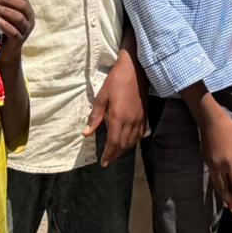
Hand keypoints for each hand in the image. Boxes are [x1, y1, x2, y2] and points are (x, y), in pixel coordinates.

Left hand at [0, 0, 34, 68]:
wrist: (6, 52)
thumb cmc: (4, 30)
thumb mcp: (5, 16)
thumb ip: (2, 6)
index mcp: (27, 11)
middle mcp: (30, 20)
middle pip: (23, 6)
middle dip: (9, 0)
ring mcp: (26, 31)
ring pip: (20, 18)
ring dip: (7, 11)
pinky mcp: (19, 41)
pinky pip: (14, 32)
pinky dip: (5, 25)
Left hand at [85, 50, 145, 164]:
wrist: (136, 69)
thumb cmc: (116, 81)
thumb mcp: (102, 97)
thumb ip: (95, 117)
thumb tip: (86, 134)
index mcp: (118, 117)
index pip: (113, 143)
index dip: (108, 155)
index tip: (103, 163)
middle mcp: (130, 121)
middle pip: (124, 145)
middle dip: (116, 155)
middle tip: (108, 161)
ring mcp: (139, 118)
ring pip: (133, 141)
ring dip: (125, 149)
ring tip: (117, 153)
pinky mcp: (145, 114)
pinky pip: (141, 133)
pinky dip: (135, 141)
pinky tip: (130, 141)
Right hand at [197, 101, 231, 206]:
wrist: (209, 120)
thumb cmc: (227, 128)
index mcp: (229, 161)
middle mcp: (219, 167)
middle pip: (224, 189)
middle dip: (231, 201)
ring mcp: (211, 165)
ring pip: (217, 186)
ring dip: (223, 197)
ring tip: (229, 205)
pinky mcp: (207, 162)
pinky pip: (214, 179)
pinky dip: (219, 187)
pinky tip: (222, 190)